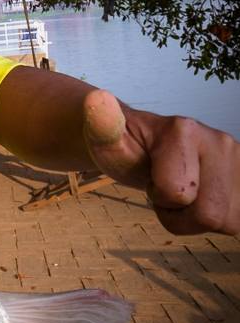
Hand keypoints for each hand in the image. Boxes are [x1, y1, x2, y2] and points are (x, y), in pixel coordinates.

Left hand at [84, 89, 238, 234]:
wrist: (146, 145)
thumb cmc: (124, 147)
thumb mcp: (106, 140)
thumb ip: (102, 125)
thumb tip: (96, 99)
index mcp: (184, 129)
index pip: (176, 194)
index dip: (157, 195)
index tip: (149, 174)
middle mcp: (221, 141)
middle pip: (209, 215)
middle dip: (179, 211)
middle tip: (165, 186)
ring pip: (226, 222)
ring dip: (196, 217)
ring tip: (182, 190)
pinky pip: (239, 222)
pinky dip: (217, 219)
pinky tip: (203, 198)